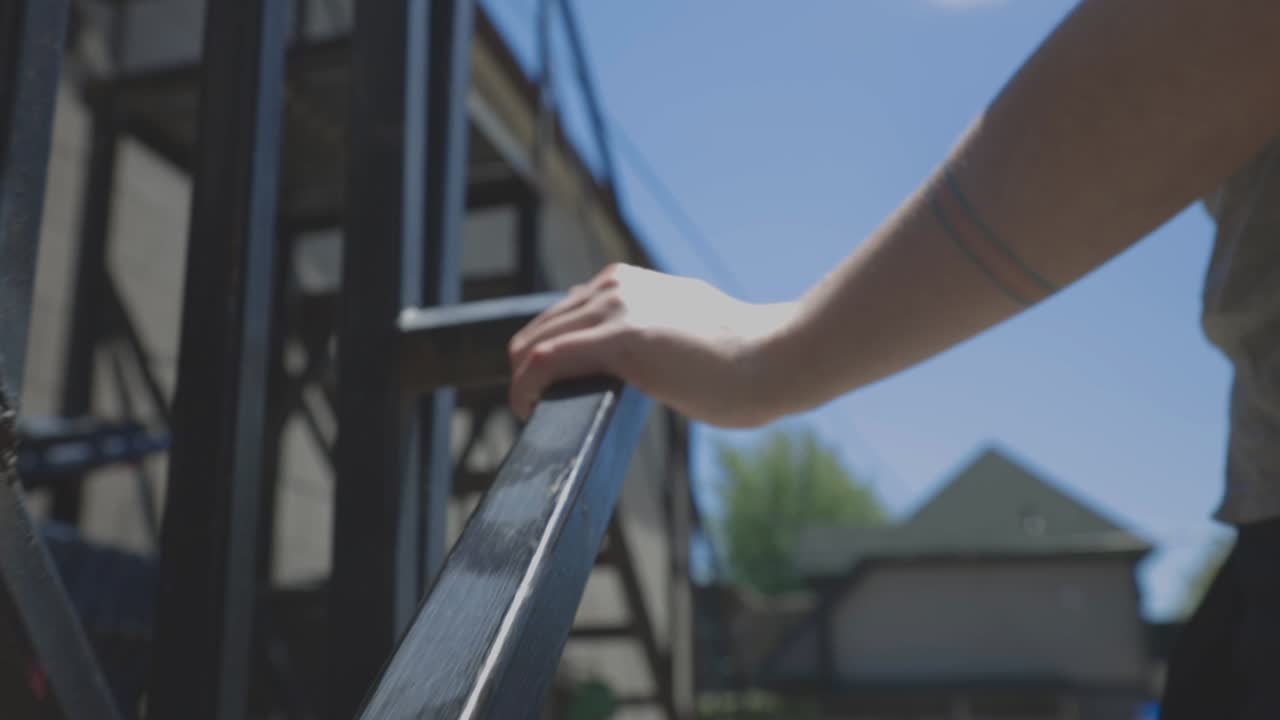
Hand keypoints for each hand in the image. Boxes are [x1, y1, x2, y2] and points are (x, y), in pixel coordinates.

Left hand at [507, 263, 794, 427]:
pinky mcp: (618, 341)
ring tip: (530, 411)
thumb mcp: (687, 325)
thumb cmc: (744, 356)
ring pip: (533, 342)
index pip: (564, 313)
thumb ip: (654, 328)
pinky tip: (527, 409)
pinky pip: (543, 361)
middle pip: (541, 326)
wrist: (776, 357)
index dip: (544, 350)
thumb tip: (647, 354)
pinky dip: (523, 387)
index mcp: (630, 282)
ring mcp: (616, 309)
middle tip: (532, 404)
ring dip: (521, 381)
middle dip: (526, 368)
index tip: (543, 384)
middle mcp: (616, 286)